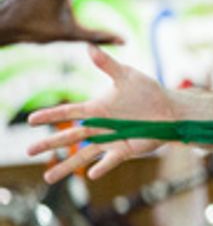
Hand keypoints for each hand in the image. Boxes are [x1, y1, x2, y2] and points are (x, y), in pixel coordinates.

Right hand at [27, 45, 175, 181]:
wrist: (170, 110)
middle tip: (28, 151)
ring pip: (84, 154)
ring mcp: (111, 139)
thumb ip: (107, 64)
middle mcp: (100, 127)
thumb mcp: (127, 76)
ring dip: (68, 165)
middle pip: (69, 137)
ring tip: (49, 179)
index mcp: (97, 109)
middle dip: (49, 144)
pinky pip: (111, 160)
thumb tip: (89, 46)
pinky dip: (102, 166)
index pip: (68, 112)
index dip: (50, 116)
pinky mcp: (125, 150)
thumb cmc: (149, 92)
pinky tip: (92, 175)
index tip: (31, 120)